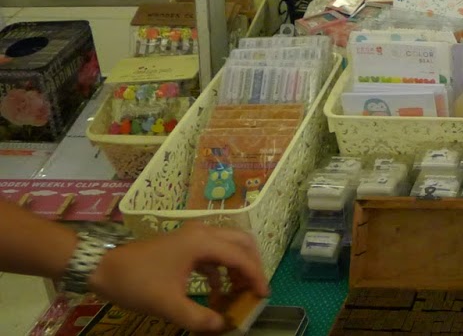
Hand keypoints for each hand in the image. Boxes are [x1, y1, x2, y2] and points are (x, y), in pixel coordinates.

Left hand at [89, 225, 267, 332]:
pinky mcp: (185, 245)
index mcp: (202, 242)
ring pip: (229, 246)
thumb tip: (222, 326)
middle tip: (254, 290)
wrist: (102, 267)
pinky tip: (218, 291)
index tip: (263, 296)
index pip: (241, 257)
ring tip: (238, 293)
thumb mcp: (166, 304)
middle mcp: (203, 233)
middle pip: (242, 243)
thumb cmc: (136, 281)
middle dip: (252, 266)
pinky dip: (221, 270)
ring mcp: (193, 237)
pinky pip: (214, 253)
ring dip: (237, 267)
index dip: (255, 277)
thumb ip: (197, 317)